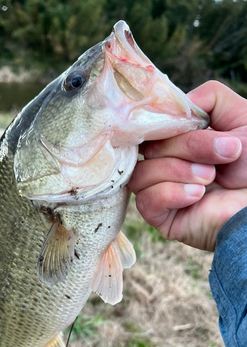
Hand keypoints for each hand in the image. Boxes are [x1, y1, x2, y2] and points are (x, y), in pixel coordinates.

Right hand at [129, 81, 246, 250]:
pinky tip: (197, 195)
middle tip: (223, 155)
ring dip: (178, 171)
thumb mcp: (239, 117)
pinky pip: (144, 201)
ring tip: (210, 178)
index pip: (151, 128)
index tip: (194, 125)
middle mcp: (166, 165)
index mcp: (179, 142)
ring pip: (141, 174)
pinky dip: (170, 194)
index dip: (166, 124)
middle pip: (148, 149)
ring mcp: (161, 192)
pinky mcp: (161, 218)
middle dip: (186, 148)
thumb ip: (210, 97)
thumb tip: (176, 107)